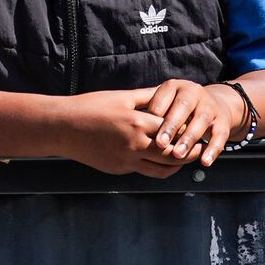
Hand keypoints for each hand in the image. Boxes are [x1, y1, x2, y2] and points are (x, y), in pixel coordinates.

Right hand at [60, 88, 194, 177]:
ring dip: (176, 165)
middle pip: (173, 155)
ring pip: (162, 170)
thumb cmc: (90, 107)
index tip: (199, 129)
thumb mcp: (121, 96)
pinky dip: (156, 167)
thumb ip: (148, 96)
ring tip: (183, 157)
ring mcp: (126, 161)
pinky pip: (144, 171)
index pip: (174, 131)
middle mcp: (135, 145)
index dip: (189, 132)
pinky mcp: (119, 170)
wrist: (62, 127)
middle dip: (190, 153)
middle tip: (201, 148)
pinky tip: (158, 158)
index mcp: (137, 123)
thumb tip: (168, 92)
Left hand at [142, 79, 248, 166]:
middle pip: (183, 108)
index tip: (144, 128)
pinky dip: (212, 150)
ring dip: (189, 139)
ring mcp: (210, 106)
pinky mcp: (223, 121)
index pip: (163, 99)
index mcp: (175, 86)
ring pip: (201, 122)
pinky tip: (204, 161)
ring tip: (177, 155)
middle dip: (171, 127)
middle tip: (160, 143)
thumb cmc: (178, 106)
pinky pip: (219, 136)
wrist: (215, 102)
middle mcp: (194, 92)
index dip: (155, 113)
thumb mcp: (165, 100)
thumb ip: (150, 108)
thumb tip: (129, 124)